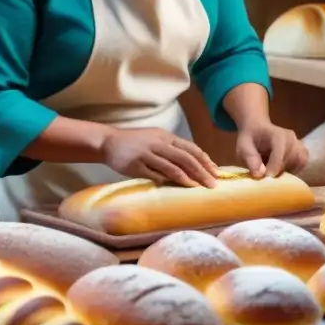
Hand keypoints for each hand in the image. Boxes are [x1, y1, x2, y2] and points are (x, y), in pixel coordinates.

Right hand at [100, 128, 219, 187]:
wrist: (109, 142)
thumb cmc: (136, 142)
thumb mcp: (156, 139)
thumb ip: (172, 149)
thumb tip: (194, 164)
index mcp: (165, 137)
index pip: (190, 148)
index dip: (205, 160)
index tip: (216, 172)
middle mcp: (158, 143)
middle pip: (184, 158)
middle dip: (201, 171)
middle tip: (212, 184)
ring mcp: (146, 154)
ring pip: (171, 166)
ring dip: (186, 178)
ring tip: (197, 187)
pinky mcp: (135, 165)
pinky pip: (154, 175)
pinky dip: (166, 181)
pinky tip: (174, 188)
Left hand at [236, 122, 307, 178]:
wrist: (257, 129)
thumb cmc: (250, 137)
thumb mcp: (243, 145)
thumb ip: (250, 157)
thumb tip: (259, 174)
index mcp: (277, 134)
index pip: (280, 151)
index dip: (274, 166)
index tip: (266, 176)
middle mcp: (291, 137)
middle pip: (291, 158)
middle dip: (280, 170)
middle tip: (268, 176)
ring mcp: (298, 143)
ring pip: (299, 161)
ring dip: (288, 170)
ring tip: (275, 172)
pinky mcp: (301, 150)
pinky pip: (302, 162)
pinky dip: (294, 169)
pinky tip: (283, 170)